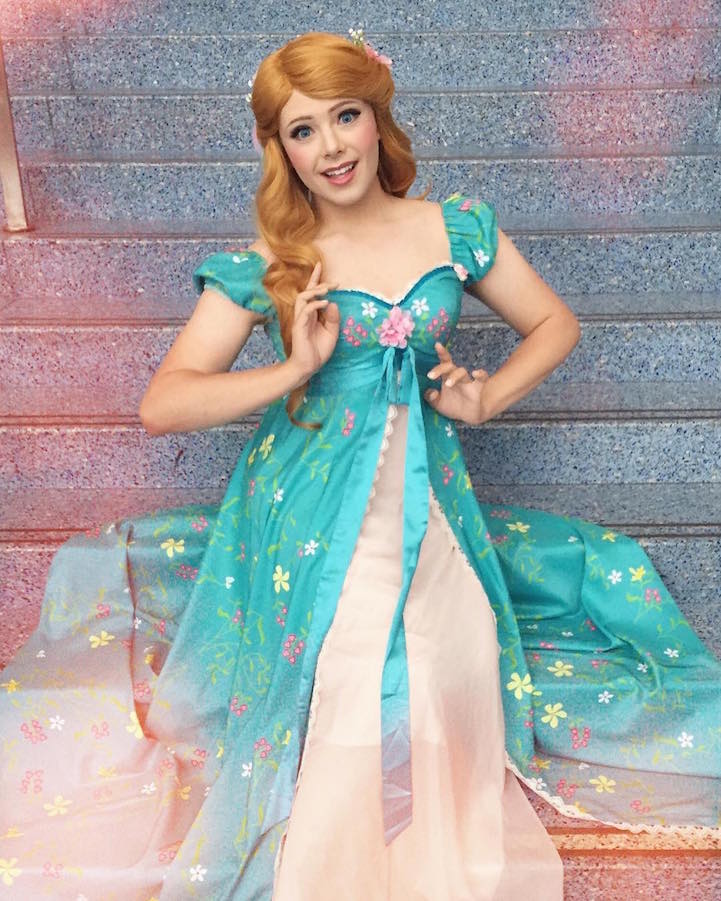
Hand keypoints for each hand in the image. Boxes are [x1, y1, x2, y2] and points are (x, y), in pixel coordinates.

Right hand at [287, 261, 340, 380]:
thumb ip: (333, 318)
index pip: (311, 292)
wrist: (308, 367)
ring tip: (327, 291)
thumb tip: (333, 303)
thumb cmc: (318, 351)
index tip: (320, 264)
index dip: (316, 278)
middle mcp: (304, 314)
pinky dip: (315, 305)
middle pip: (307, 291)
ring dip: (315, 291)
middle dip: (319, 283)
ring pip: (303, 297)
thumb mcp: (332, 333)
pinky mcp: (299, 327)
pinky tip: (325, 304)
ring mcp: (300, 320)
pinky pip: (305, 310)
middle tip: (334, 283)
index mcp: (312, 314)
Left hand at [424, 341, 493, 424]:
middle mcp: (457, 376)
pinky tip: (476, 373)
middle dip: (440, 369)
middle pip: (450, 366)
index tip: (437, 345)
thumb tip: (429, 392)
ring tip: (448, 383)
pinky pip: (482, 378)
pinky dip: (481, 374)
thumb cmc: (453, 406)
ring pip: (462, 372)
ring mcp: (468, 381)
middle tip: (431, 376)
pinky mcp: (478, 387)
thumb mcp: (438, 404)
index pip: (444, 362)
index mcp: (447, 376)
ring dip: (454, 376)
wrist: (469, 416)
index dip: (441, 353)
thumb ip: (431, 398)